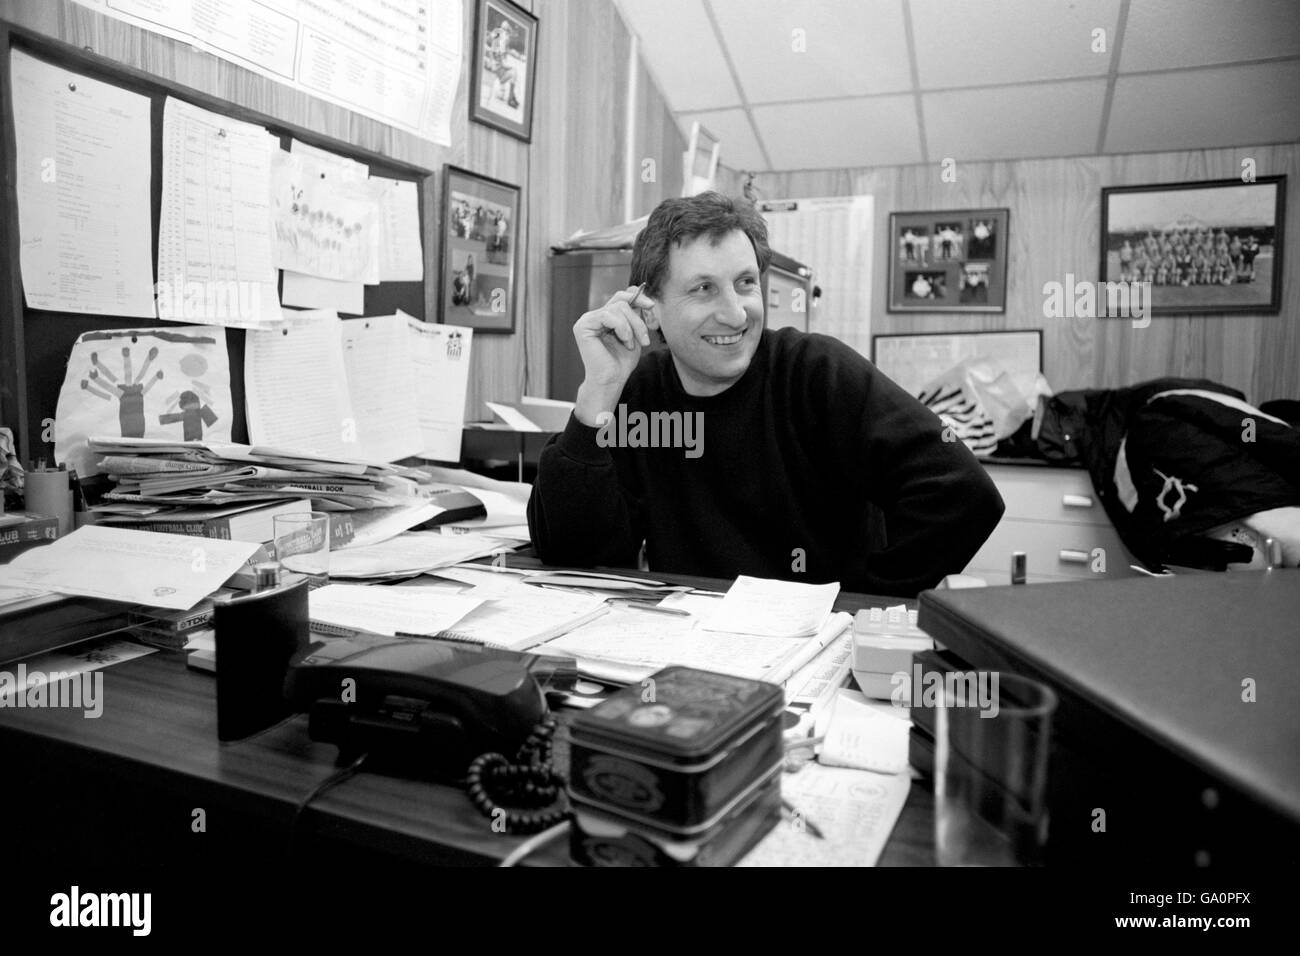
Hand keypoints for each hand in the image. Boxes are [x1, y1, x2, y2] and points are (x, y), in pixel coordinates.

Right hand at [573, 286, 653, 425]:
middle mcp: (594, 316)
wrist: (612, 381)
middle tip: (645, 338)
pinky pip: (607, 314)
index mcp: (605, 318)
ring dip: (631, 326)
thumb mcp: (634, 334)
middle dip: (638, 318)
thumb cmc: (621, 362)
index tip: (651, 306)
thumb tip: (639, 293)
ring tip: (631, 344)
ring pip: (618, 308)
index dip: (637, 297)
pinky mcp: (583, 326)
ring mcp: (587, 320)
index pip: (621, 297)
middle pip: (621, 301)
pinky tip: (624, 340)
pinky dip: (621, 327)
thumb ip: (635, 315)